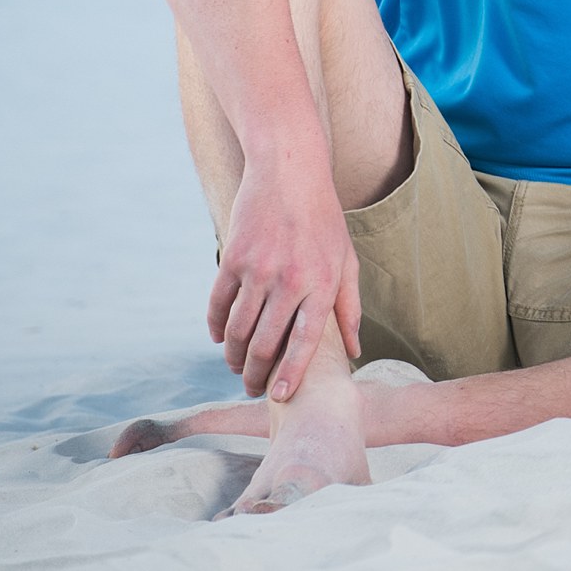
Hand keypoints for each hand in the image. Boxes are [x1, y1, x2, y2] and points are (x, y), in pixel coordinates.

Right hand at [210, 159, 362, 401]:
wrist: (290, 173)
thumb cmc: (324, 222)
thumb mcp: (346, 261)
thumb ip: (349, 308)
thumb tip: (354, 351)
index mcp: (322, 283)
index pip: (304, 341)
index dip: (291, 373)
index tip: (281, 397)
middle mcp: (290, 280)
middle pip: (265, 343)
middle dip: (255, 373)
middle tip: (252, 387)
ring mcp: (258, 269)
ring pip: (237, 330)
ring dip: (233, 355)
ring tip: (236, 365)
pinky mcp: (232, 259)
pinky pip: (217, 305)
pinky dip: (215, 327)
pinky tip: (219, 338)